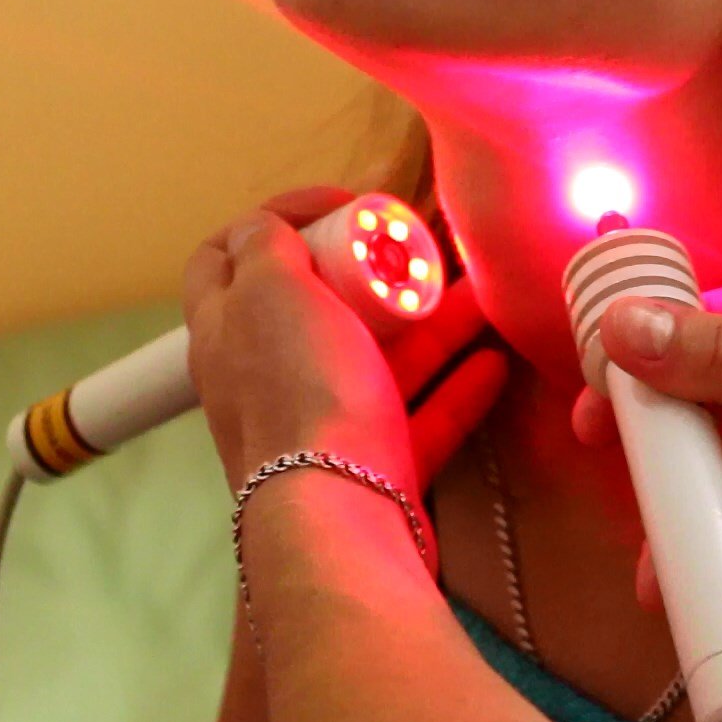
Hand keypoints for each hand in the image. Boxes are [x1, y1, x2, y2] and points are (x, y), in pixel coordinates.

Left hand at [184, 189, 507, 566]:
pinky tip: (496, 362)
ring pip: (380, 361)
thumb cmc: (299, 394)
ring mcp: (322, 426)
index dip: (278, 216)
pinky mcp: (374, 470)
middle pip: (318, 308)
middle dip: (374, 272)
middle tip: (420, 250)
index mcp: (226, 330)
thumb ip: (263, 248)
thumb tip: (259, 228)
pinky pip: (421, 419)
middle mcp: (266, 378)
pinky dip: (457, 388)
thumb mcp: (270, 292)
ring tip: (480, 293)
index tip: (342, 204)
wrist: (338, 517)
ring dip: (432, 325)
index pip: (226, 256)